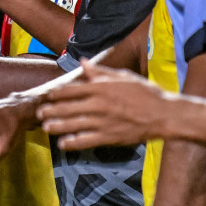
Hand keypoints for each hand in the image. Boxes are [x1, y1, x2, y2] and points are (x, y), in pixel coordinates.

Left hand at [38, 61, 178, 149]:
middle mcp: (99, 104)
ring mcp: (103, 122)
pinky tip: (63, 143)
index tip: (48, 96)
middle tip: (40, 113)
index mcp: (101, 88)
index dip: (56, 94)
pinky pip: (85, 141)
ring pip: (72, 124)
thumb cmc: (146, 93)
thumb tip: (82, 62)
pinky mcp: (109, 137)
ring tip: (46, 127)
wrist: (165, 115)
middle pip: (67, 107)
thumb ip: (100, 71)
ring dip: (56, 126)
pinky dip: (72, 142)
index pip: (71, 90)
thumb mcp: (123, 77)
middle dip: (50, 110)